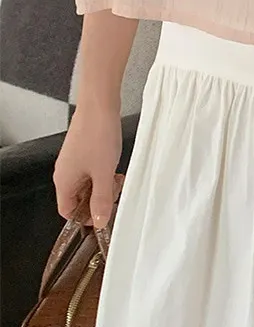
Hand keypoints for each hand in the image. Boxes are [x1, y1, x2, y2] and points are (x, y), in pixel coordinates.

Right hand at [53, 100, 122, 231]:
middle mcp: (64, 173)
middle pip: (77, 199)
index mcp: (63, 181)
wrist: (99, 104)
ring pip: (86, 185)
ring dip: (102, 187)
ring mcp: (72, 161)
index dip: (85, 218)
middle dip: (97, 200)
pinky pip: (90, 172)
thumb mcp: (104, 174)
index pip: (67, 212)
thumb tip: (99, 222)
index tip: (103, 214)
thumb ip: (102, 201)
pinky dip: (102, 174)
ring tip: (116, 178)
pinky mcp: (81, 151)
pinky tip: (114, 167)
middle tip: (114, 192)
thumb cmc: (98, 136)